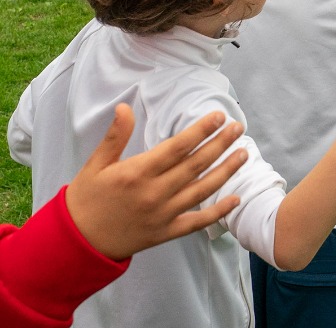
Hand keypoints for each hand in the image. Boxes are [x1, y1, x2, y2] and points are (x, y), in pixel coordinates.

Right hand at [65, 105, 248, 260]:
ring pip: (202, 190)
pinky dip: (218, 212)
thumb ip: (115, 136)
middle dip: (220, 144)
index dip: (201, 131)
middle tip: (238, 127)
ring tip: (244, 153)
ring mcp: (162, 215)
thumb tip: (125, 107)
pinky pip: (197, 222)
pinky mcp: (165, 233)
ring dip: (226, 171)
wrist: (77, 242)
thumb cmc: (86, 198)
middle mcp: (154, 193)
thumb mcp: (96, 164)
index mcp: (137, 173)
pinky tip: (236, 199)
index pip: (177, 147)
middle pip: (196, 165)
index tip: (218, 116)